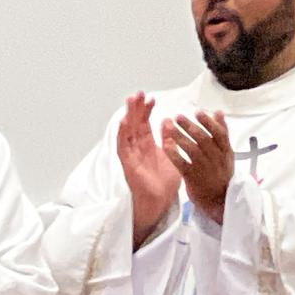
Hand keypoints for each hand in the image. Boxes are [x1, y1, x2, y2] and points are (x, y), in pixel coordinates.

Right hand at [117, 93, 181, 248]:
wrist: (160, 200)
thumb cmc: (165, 182)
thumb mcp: (172, 155)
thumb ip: (169, 139)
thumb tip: (168, 121)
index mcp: (148, 145)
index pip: (145, 123)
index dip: (147, 111)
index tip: (151, 99)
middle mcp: (138, 147)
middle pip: (134, 123)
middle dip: (136, 108)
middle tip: (138, 93)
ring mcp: (131, 154)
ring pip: (127, 131)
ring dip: (128, 115)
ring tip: (130, 101)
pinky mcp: (127, 163)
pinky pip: (123, 146)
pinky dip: (122, 134)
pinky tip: (123, 122)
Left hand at [162, 110, 232, 224]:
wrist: (219, 199)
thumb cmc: (221, 173)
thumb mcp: (226, 153)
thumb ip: (222, 132)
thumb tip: (218, 113)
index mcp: (225, 151)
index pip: (219, 134)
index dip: (208, 123)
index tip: (197, 112)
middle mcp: (216, 159)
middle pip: (203, 140)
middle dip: (190, 127)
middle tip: (178, 117)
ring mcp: (204, 169)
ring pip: (192, 150)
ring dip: (180, 137)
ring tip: (169, 127)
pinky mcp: (193, 178)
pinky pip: (181, 164)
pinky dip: (174, 153)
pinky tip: (166, 144)